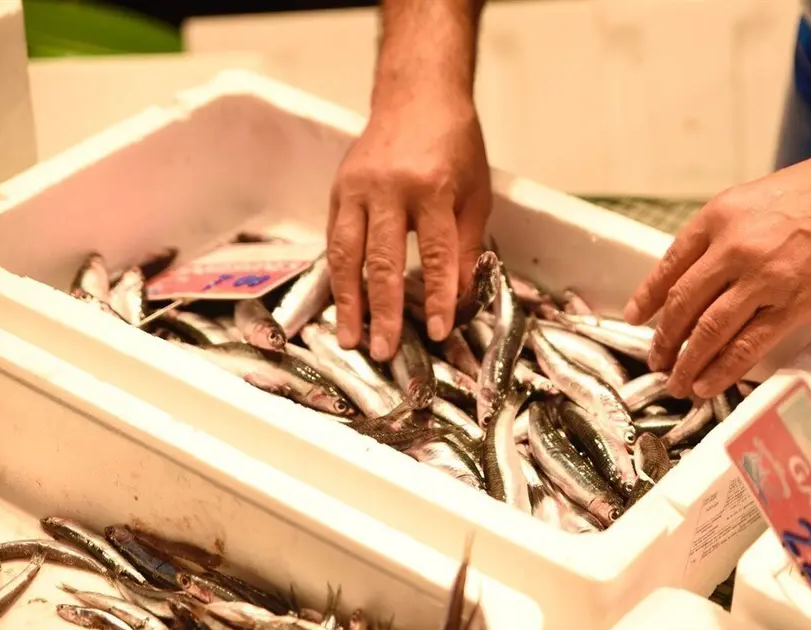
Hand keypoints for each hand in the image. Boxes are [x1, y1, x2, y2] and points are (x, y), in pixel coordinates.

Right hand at [327, 94, 491, 361]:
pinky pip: (335, 239)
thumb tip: (456, 299)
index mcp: (432, 188)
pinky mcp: (339, 190)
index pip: (434, 254)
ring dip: (347, 301)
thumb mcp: (475, 193)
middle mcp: (388, 189)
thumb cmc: (455, 146)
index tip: (437, 331)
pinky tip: (341, 304)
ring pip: (346, 254)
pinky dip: (337, 275)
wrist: (418, 97)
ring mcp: (357, 189)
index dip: (437, 296)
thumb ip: (465, 246)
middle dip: (383, 311)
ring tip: (350, 339)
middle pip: (383, 260)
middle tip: (383, 350)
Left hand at [623, 144, 810, 398]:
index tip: (636, 318)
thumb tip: (702, 278)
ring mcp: (763, 278)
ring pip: (708, 331)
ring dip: (687, 362)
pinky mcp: (793, 305)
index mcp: (717, 218)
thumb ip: (725, 237)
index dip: (647, 298)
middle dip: (664, 340)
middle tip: (656, 361)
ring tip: (677, 382)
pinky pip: (746, 346)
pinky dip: (722, 369)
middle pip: (682, 304)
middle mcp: (732, 248)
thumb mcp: (754, 201)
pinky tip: (708, 383)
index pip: (669, 266)